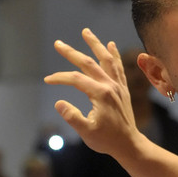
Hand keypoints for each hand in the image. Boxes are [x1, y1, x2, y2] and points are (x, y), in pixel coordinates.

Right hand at [44, 29, 139, 159]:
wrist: (129, 144)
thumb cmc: (107, 140)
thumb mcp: (86, 132)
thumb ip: (72, 117)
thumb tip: (58, 103)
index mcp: (101, 94)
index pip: (76, 79)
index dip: (60, 78)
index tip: (47, 80)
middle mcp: (111, 86)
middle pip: (89, 63)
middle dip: (71, 53)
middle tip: (58, 43)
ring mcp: (118, 86)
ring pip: (106, 60)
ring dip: (95, 45)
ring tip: (86, 32)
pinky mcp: (123, 89)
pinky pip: (118, 67)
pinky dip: (114, 55)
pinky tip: (111, 45)